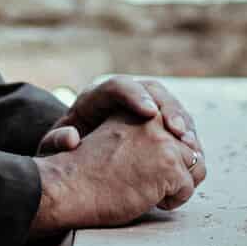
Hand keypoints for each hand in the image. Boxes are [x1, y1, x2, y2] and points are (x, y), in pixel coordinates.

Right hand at [30, 114, 205, 234]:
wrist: (68, 187)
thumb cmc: (85, 173)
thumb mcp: (116, 138)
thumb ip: (142, 135)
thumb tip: (184, 146)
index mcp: (139, 110)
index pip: (179, 125)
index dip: (179, 149)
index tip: (171, 167)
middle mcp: (154, 120)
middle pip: (192, 145)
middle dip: (185, 167)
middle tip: (167, 185)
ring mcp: (163, 141)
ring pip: (196, 166)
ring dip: (180, 183)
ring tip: (156, 194)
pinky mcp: (168, 164)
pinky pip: (187, 187)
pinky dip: (173, 200)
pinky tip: (151, 201)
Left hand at [44, 76, 203, 159]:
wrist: (74, 159)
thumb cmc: (63, 154)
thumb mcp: (53, 151)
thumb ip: (56, 143)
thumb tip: (71, 138)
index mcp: (96, 98)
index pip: (117, 86)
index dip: (135, 95)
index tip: (149, 113)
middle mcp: (124, 97)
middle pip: (151, 90)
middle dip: (168, 109)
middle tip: (178, 130)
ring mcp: (144, 108)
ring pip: (170, 106)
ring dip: (184, 124)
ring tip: (191, 145)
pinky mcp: (158, 125)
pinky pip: (178, 124)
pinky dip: (187, 138)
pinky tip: (193, 154)